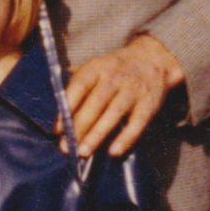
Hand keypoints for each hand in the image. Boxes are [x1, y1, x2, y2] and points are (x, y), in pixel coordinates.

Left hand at [64, 35, 184, 157]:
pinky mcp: (149, 104)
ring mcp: (133, 90)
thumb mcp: (96, 66)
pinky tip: (114, 151)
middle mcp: (114, 78)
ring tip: (83, 152)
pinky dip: (126, 138)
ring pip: (113, 114)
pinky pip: (137, 123)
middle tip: (66, 146)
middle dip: (79, 127)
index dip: (67, 108)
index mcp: (97, 68)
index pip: (79, 86)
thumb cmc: (116, 68)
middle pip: (94, 104)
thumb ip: (76, 82)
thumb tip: (56, 101)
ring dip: (97, 135)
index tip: (57, 129)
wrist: (153, 58)